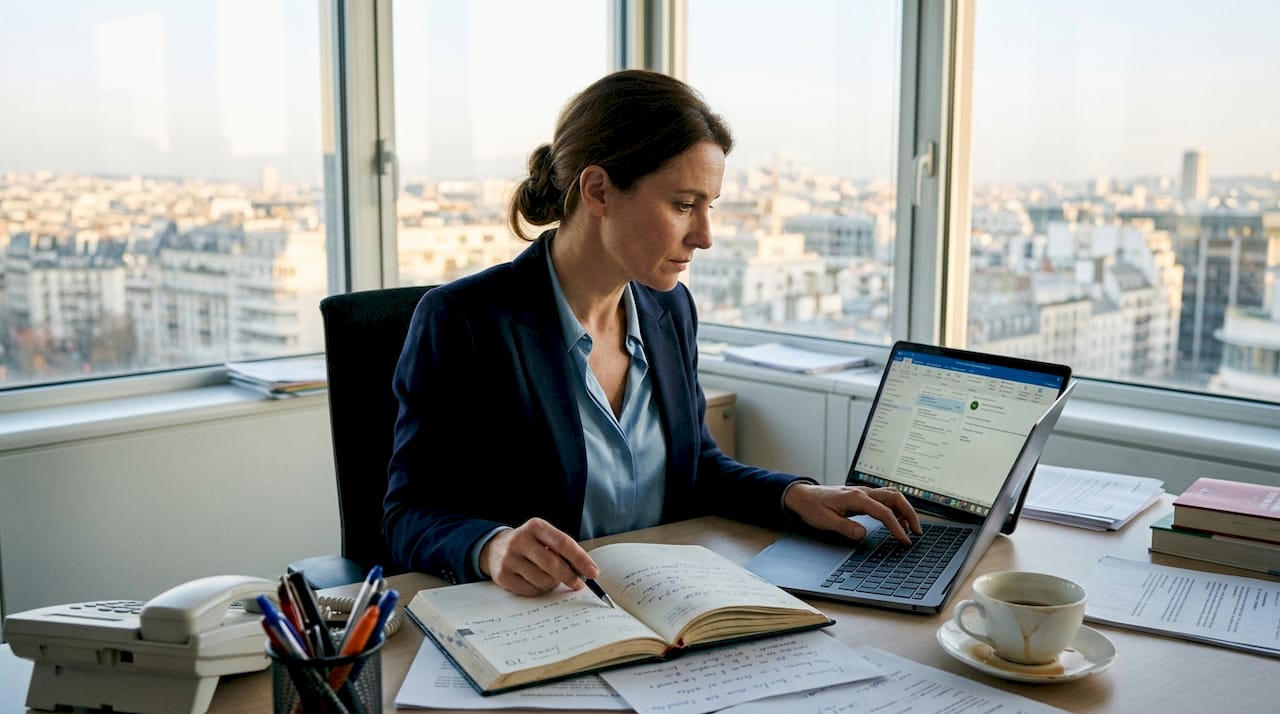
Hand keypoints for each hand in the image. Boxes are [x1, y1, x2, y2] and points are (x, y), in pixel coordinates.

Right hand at [478, 518, 598, 595]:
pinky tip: (534, 581)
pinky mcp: (502, 575)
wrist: (494, 549)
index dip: (580, 559)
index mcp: (535, 526)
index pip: (563, 543)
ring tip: (549, 578)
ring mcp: (509, 558)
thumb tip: (584, 571)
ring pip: (542, 580)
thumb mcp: (544, 538)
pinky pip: (530, 590)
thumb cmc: (529, 545)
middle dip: (570, 577)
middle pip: (553, 563)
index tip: (593, 572)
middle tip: (578, 584)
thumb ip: (562, 550)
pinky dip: (538, 589)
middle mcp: (520, 540)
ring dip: (552, 583)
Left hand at [784, 483, 921, 543]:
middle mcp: (863, 492)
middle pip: (895, 497)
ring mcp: (864, 492)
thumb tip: (862, 534)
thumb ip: (845, 527)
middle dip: (910, 513)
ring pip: (892, 495)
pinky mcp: (863, 496)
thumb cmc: (813, 507)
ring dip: (905, 509)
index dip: (896, 527)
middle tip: (918, 532)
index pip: (883, 512)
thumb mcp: (825, 521)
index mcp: (856, 498)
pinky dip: (896, 508)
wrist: (804, 496)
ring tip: (911, 528)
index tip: (904, 540)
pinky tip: (897, 521)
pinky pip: (885, 498)